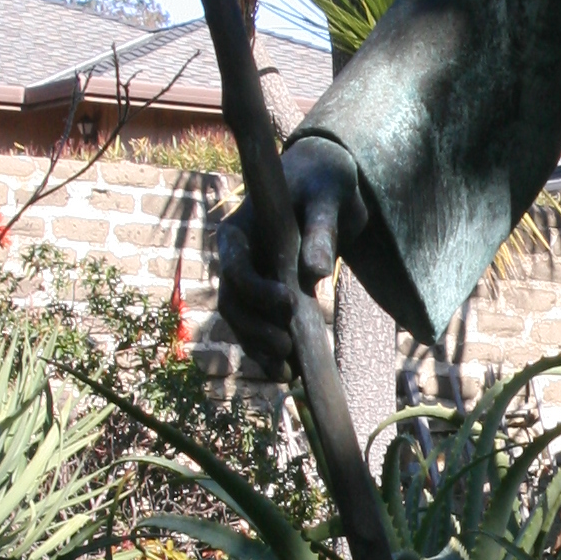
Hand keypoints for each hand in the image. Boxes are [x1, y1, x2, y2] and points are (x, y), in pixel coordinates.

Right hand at [214, 136, 363, 374]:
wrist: (326, 191)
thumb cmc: (324, 186)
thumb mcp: (328, 198)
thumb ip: (321, 232)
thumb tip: (316, 273)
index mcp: (238, 231)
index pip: (234, 268)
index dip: (257, 291)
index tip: (289, 302)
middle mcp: (234, 260)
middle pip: (232, 304)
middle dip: (256, 331)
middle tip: (288, 348)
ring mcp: (246, 283)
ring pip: (241, 324)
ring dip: (261, 350)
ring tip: (289, 372)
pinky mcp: (262, 300)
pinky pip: (257, 331)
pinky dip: (269, 353)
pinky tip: (290, 372)